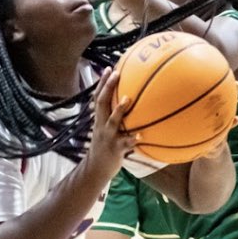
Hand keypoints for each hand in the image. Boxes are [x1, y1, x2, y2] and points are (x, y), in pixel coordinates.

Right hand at [85, 68, 138, 182]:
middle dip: (107, 87)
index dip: (102, 83)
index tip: (109, 68)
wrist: (96, 170)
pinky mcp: (116, 149)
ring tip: (127, 99)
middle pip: (102, 103)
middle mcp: (102, 126)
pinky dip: (133, 139)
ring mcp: (109, 137)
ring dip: (120, 110)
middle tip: (116, 74)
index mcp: (99, 121)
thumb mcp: (105, 132)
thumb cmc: (105, 149)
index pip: (98, 98)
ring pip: (113, 121)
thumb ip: (114, 119)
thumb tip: (128, 107)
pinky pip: (126, 143)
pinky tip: (141, 136)